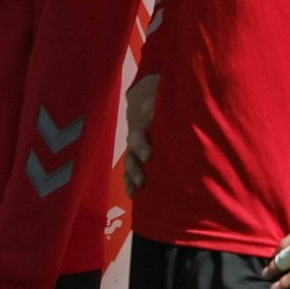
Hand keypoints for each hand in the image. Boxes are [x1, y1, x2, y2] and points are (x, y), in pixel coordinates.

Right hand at [123, 74, 158, 196]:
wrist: (145, 93)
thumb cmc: (157, 97)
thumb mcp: (159, 96)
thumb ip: (157, 104)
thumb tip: (160, 108)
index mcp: (141, 123)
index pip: (137, 135)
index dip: (141, 146)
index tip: (148, 157)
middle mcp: (135, 137)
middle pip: (131, 154)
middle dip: (135, 168)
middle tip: (142, 181)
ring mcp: (134, 147)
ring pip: (130, 163)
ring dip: (132, 177)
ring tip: (136, 192)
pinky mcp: (138, 155)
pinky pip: (131, 169)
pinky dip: (131, 181)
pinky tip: (134, 195)